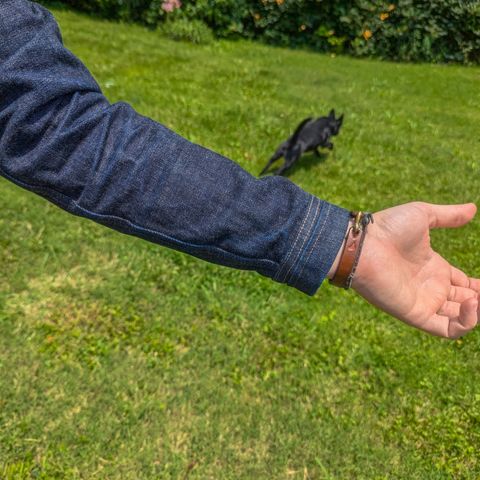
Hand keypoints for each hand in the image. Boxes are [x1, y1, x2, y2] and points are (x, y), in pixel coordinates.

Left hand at [352, 202, 479, 338]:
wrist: (363, 245)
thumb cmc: (387, 229)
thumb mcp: (423, 215)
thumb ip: (448, 215)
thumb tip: (473, 209)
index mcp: (432, 267)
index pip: (463, 283)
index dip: (478, 286)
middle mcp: (429, 287)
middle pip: (463, 302)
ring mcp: (423, 301)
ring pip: (458, 319)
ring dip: (476, 312)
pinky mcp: (416, 314)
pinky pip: (446, 330)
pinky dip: (465, 324)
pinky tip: (474, 303)